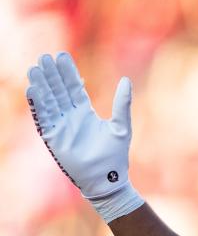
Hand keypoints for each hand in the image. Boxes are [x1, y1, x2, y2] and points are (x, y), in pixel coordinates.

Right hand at [26, 52, 142, 221]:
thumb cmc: (116, 156)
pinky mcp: (53, 138)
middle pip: (58, 91)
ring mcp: (61, 126)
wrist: (108, 179)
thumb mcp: (121, 126)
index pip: (73, 88)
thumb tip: (126, 80)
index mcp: (85, 113)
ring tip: (35, 68)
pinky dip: (38, 104)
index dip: (67, 73)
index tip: (62, 56)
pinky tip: (33, 89)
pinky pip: (43, 118)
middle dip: (52, 75)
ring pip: (49, 101)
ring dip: (41, 85)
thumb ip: (122, 104)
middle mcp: (71, 117)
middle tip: (45, 57)